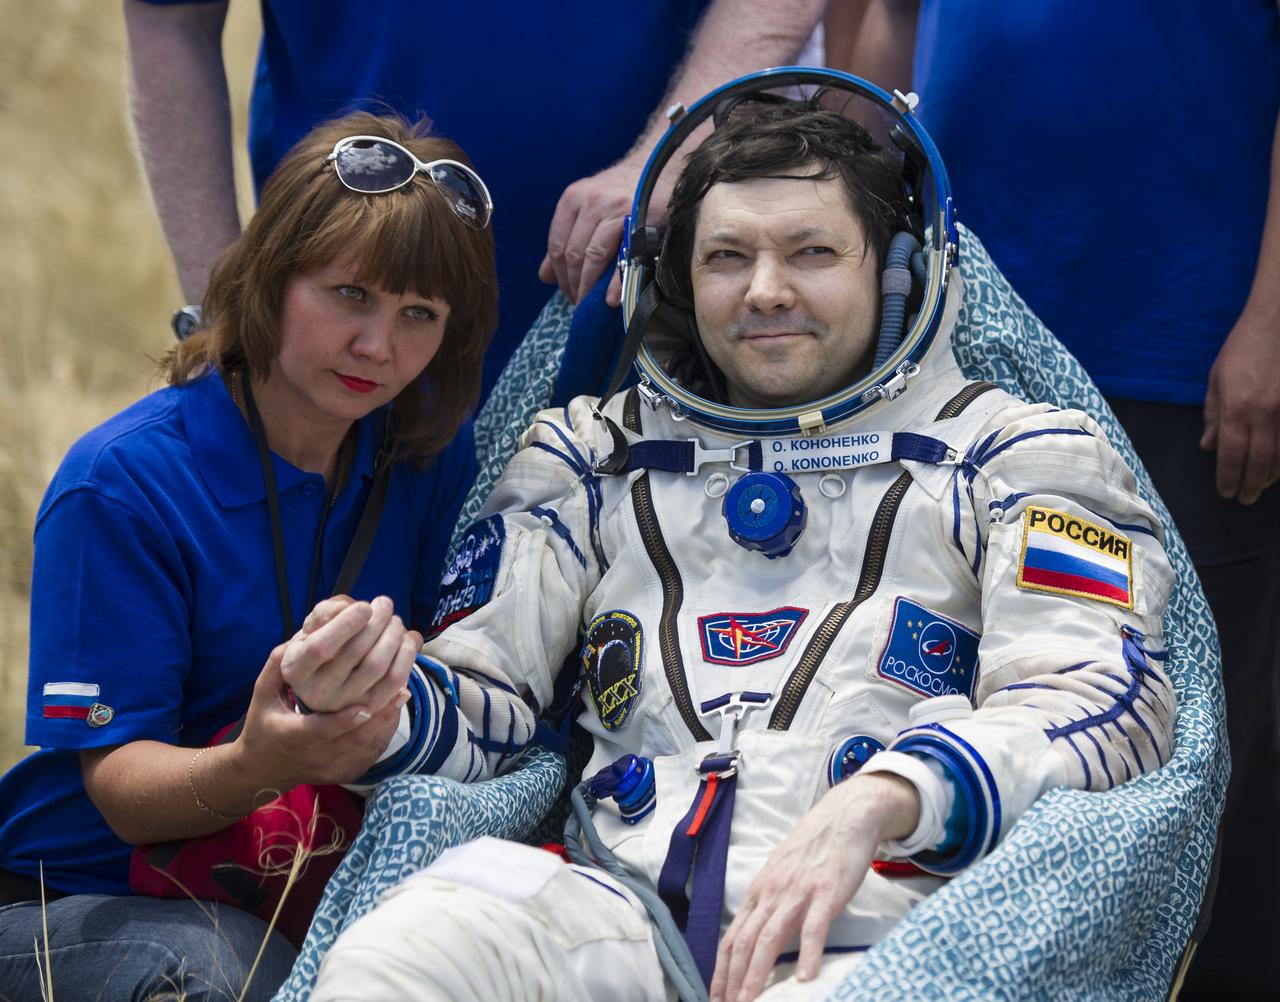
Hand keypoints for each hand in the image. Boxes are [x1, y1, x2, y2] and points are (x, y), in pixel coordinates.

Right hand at [237, 644, 408, 792]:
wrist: (264, 770)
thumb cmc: (263, 726)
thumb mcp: (262, 697)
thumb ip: (276, 669)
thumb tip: (296, 641)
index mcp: (294, 737)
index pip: (321, 731)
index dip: (344, 720)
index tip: (365, 705)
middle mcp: (317, 756)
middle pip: (355, 737)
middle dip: (379, 709)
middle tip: (398, 682)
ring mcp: (334, 767)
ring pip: (369, 743)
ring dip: (388, 715)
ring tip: (403, 687)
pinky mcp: (348, 771)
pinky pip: (374, 749)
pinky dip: (387, 726)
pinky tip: (396, 702)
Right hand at [280, 594, 415, 714]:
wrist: (326, 680)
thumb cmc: (318, 643)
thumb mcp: (311, 627)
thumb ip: (323, 614)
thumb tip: (343, 607)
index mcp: (296, 669)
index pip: (321, 647)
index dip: (346, 624)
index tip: (365, 606)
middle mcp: (318, 692)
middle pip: (355, 653)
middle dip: (377, 622)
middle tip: (384, 604)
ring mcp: (346, 704)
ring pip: (377, 666)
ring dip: (393, 636)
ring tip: (394, 620)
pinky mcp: (370, 706)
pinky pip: (394, 681)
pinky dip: (405, 656)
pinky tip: (404, 640)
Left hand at [539, 155, 676, 307]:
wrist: (659, 166)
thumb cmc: (620, 193)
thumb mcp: (587, 207)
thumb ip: (566, 239)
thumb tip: (544, 276)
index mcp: (573, 199)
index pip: (556, 245)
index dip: (559, 275)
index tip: (566, 293)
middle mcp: (591, 201)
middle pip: (572, 253)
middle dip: (572, 284)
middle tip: (579, 304)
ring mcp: (615, 209)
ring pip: (592, 257)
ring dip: (588, 286)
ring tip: (590, 304)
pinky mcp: (639, 220)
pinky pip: (622, 258)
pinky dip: (614, 284)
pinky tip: (609, 300)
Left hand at [710, 773, 919, 1001]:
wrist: (845, 816)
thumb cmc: (814, 848)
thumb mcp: (782, 874)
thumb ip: (770, 902)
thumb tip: (758, 934)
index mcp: (760, 891)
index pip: (733, 936)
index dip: (722, 969)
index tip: (716, 996)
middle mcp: (772, 893)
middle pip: (745, 942)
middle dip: (732, 980)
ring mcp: (798, 892)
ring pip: (770, 938)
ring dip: (757, 974)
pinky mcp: (827, 891)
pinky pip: (815, 928)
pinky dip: (808, 954)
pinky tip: (806, 978)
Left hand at [1200, 311, 1279, 503]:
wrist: (1277, 323)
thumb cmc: (1243, 349)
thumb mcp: (1217, 380)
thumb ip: (1213, 416)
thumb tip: (1208, 446)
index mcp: (1236, 408)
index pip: (1231, 454)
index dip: (1228, 477)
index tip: (1226, 492)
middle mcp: (1264, 414)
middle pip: (1258, 461)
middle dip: (1250, 484)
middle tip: (1245, 498)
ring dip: (1272, 475)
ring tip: (1262, 486)